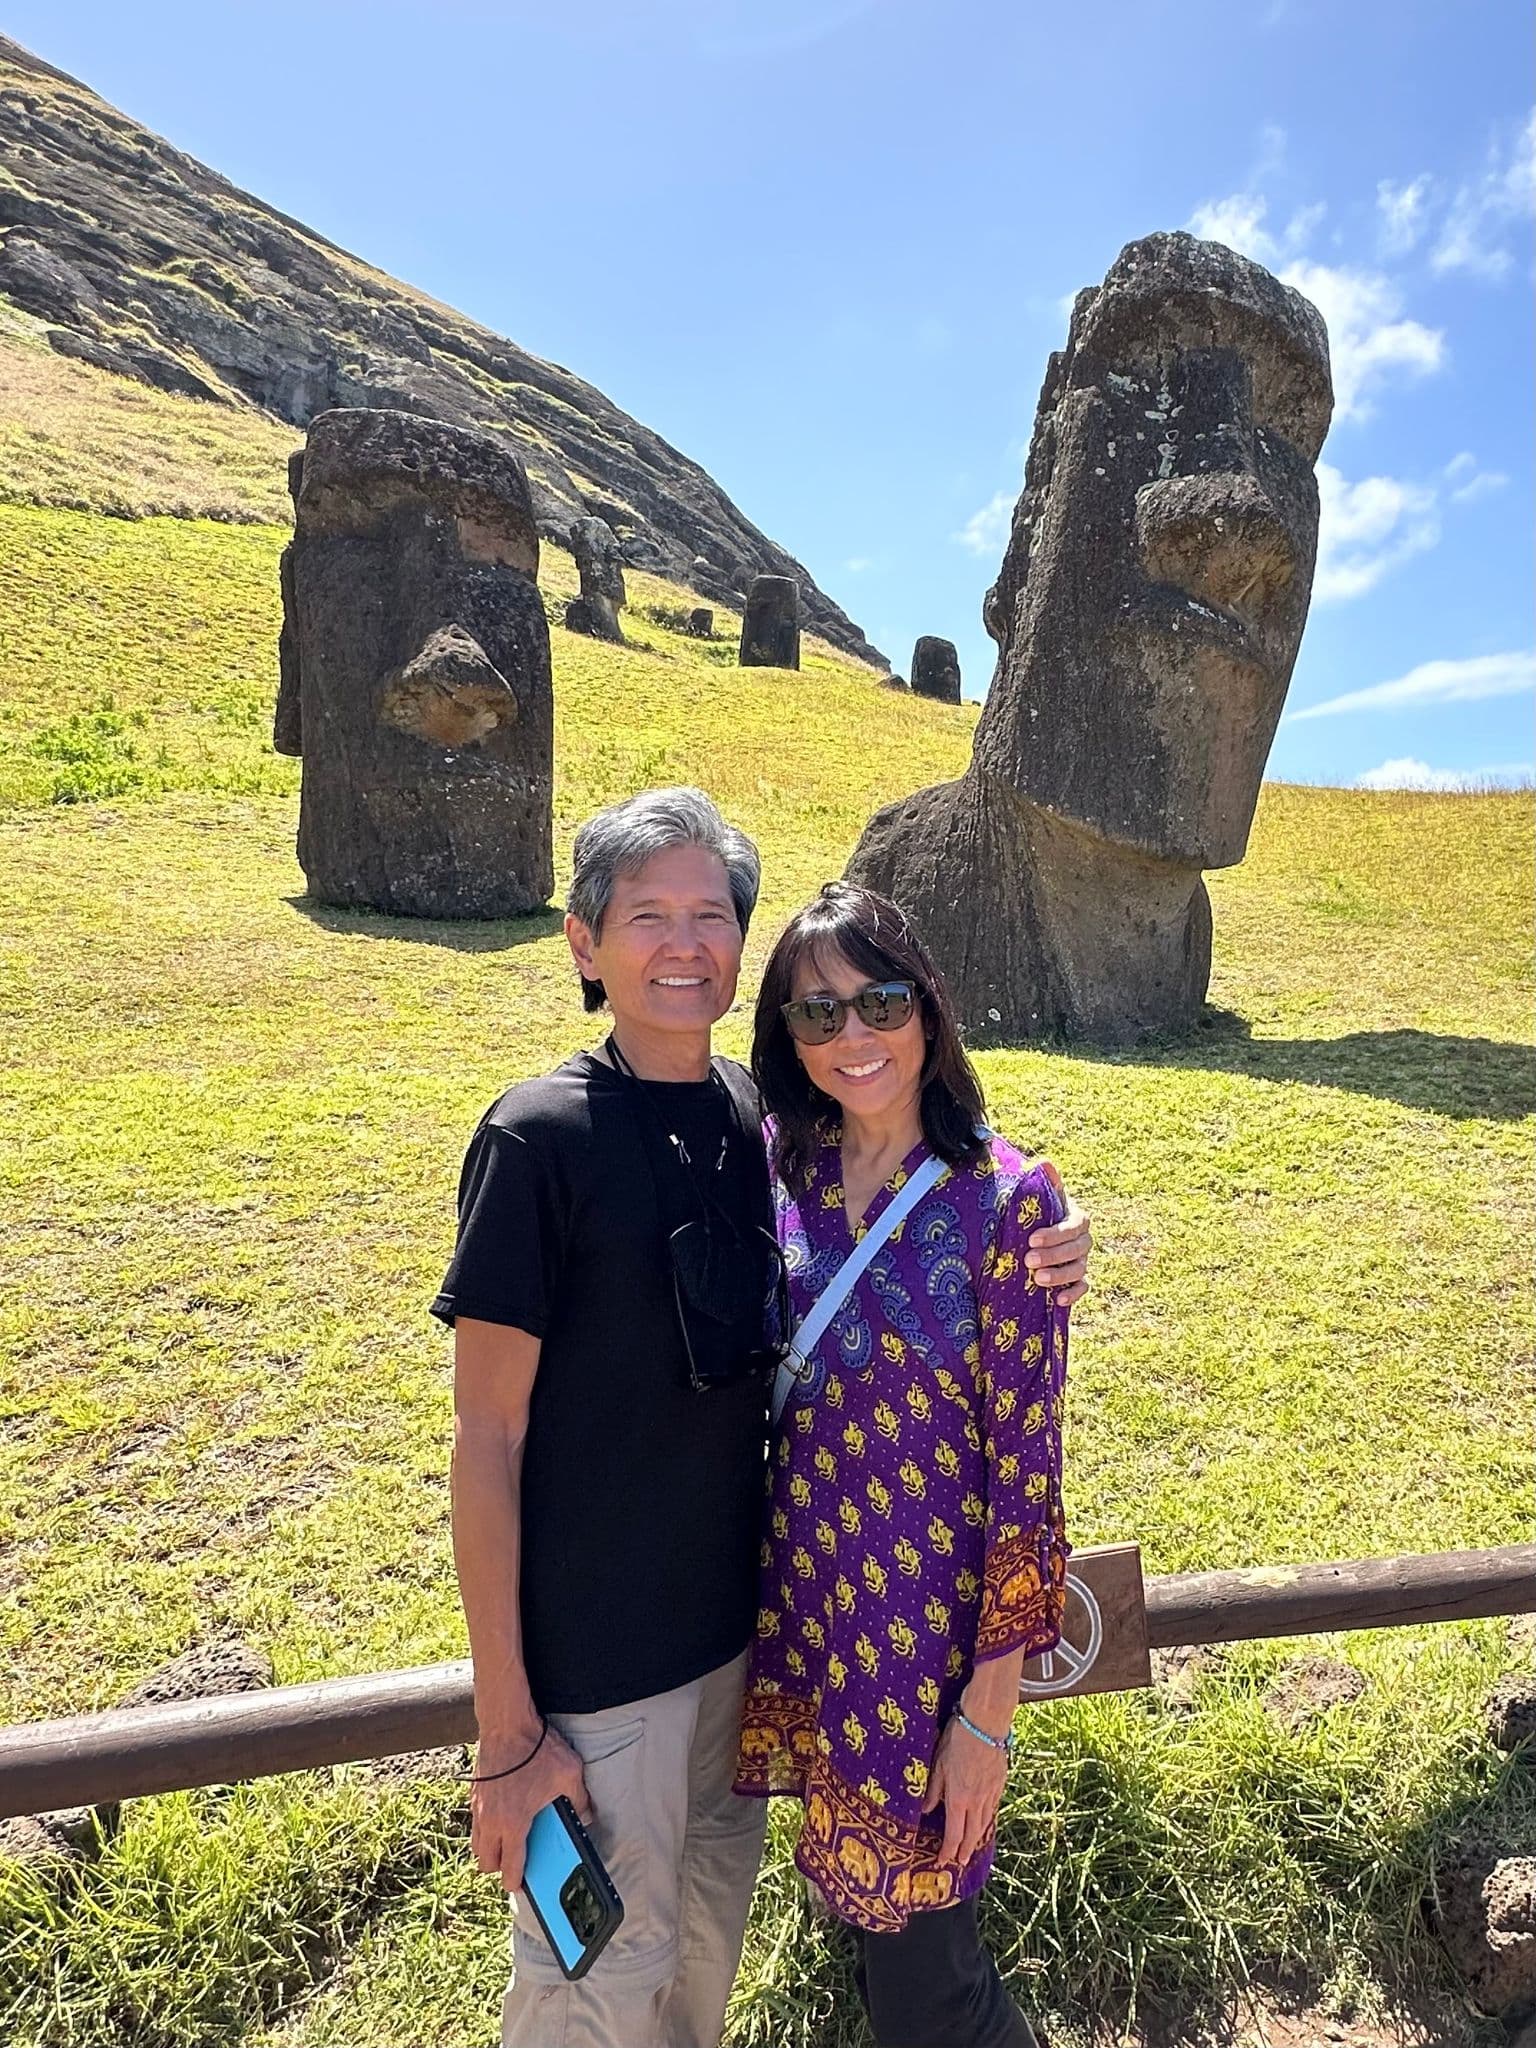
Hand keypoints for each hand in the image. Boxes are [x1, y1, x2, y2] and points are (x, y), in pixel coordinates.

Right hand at [470, 1722, 591, 1893]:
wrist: (506, 1722)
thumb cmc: (536, 1749)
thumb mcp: (569, 1774)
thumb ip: (580, 1800)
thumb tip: (587, 1815)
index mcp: (513, 1824)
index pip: (509, 1867)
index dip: (515, 1882)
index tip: (522, 1885)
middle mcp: (491, 1821)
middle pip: (485, 1862)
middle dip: (499, 1868)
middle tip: (515, 1863)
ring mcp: (479, 1807)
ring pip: (476, 1843)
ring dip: (489, 1848)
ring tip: (506, 1842)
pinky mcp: (474, 1792)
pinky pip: (475, 1822)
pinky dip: (485, 1827)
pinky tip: (501, 1815)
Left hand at [921, 1710, 1009, 1868]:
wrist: (986, 1723)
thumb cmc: (957, 1739)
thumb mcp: (938, 1763)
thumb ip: (934, 1790)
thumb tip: (927, 1810)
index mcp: (958, 1798)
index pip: (953, 1834)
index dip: (948, 1851)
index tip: (942, 1861)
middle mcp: (976, 1801)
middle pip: (972, 1834)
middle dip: (965, 1851)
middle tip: (961, 1862)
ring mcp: (990, 1793)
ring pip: (984, 1823)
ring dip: (977, 1838)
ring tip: (972, 1847)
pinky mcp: (1000, 1783)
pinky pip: (993, 1808)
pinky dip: (987, 1820)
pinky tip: (985, 1820)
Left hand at [1026, 1158, 1089, 1306]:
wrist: (1029, 1236)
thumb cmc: (1033, 1214)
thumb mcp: (1034, 1198)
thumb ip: (1041, 1183)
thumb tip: (1045, 1163)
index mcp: (1075, 1217)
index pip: (1074, 1225)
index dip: (1056, 1234)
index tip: (1032, 1239)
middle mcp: (1082, 1240)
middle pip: (1078, 1249)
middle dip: (1054, 1256)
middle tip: (1029, 1260)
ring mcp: (1081, 1260)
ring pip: (1080, 1270)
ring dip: (1061, 1276)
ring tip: (1038, 1279)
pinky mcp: (1076, 1279)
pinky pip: (1083, 1288)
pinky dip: (1074, 1294)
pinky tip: (1058, 1300)